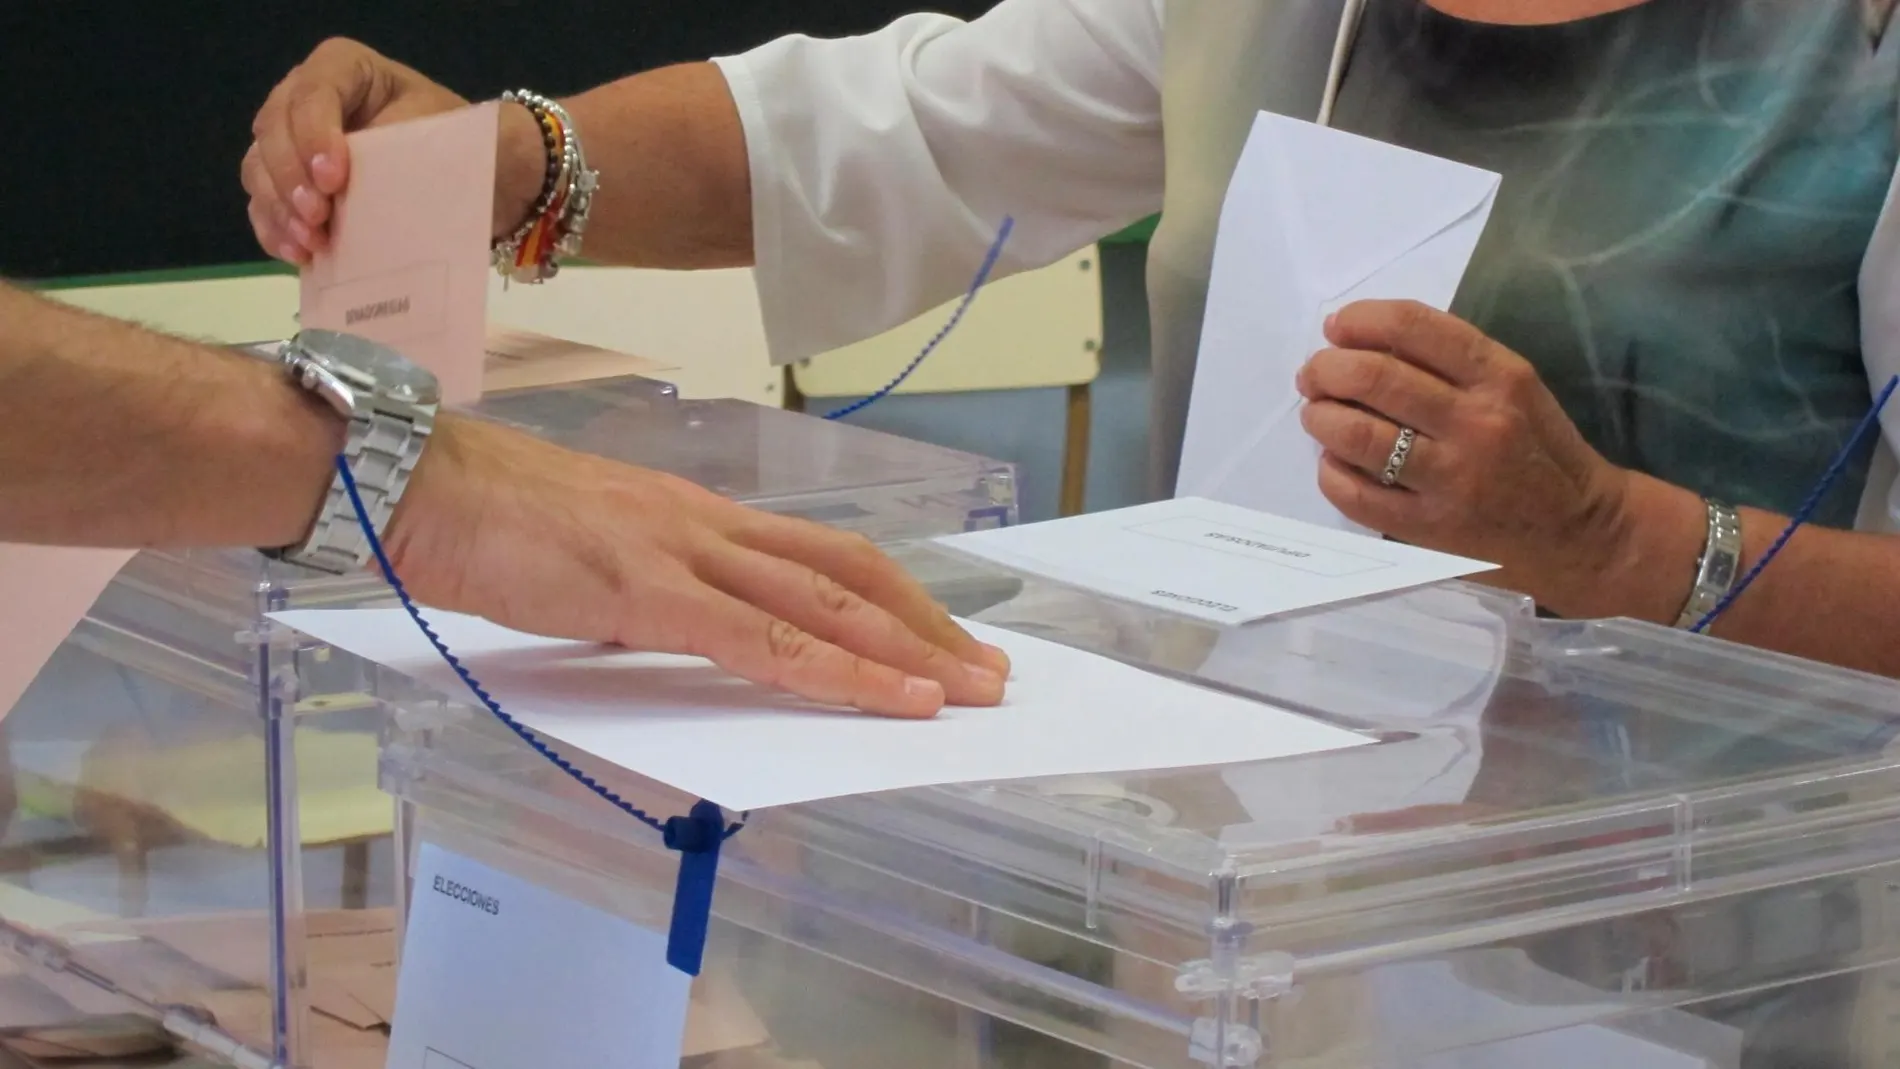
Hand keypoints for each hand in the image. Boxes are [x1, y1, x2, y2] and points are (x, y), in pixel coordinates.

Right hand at [244, 38, 465, 263]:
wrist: (465, 176)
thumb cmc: (452, 144)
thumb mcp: (434, 133)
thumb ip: (390, 150)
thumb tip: (355, 193)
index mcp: (344, 68)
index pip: (314, 91)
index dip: (314, 132)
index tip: (334, 178)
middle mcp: (305, 98)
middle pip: (274, 128)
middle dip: (290, 175)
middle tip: (318, 215)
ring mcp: (290, 142)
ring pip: (258, 167)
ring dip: (280, 207)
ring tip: (312, 239)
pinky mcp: (289, 185)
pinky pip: (263, 205)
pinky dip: (274, 230)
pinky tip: (297, 253)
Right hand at [386, 417, 1011, 718]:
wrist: (417, 482)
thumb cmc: (488, 520)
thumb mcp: (591, 560)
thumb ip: (651, 591)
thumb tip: (690, 632)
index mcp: (698, 518)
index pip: (824, 556)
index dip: (894, 598)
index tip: (943, 638)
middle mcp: (711, 525)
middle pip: (851, 573)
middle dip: (928, 626)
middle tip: (990, 674)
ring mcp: (685, 553)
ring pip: (827, 603)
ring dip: (907, 651)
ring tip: (967, 694)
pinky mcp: (649, 591)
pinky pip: (763, 640)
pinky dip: (837, 672)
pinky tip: (886, 699)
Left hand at [1295, 300, 1638, 613]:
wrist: (1582, 532)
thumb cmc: (1542, 451)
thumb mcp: (1516, 387)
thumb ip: (1452, 362)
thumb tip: (1365, 341)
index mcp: (1500, 377)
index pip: (1414, 328)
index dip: (1361, 319)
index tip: (1336, 327)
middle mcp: (1475, 423)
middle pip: (1373, 378)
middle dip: (1326, 369)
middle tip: (1313, 374)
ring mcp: (1451, 479)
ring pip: (1358, 434)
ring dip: (1320, 416)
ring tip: (1317, 414)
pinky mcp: (1429, 527)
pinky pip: (1356, 494)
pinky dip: (1331, 471)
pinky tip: (1334, 462)